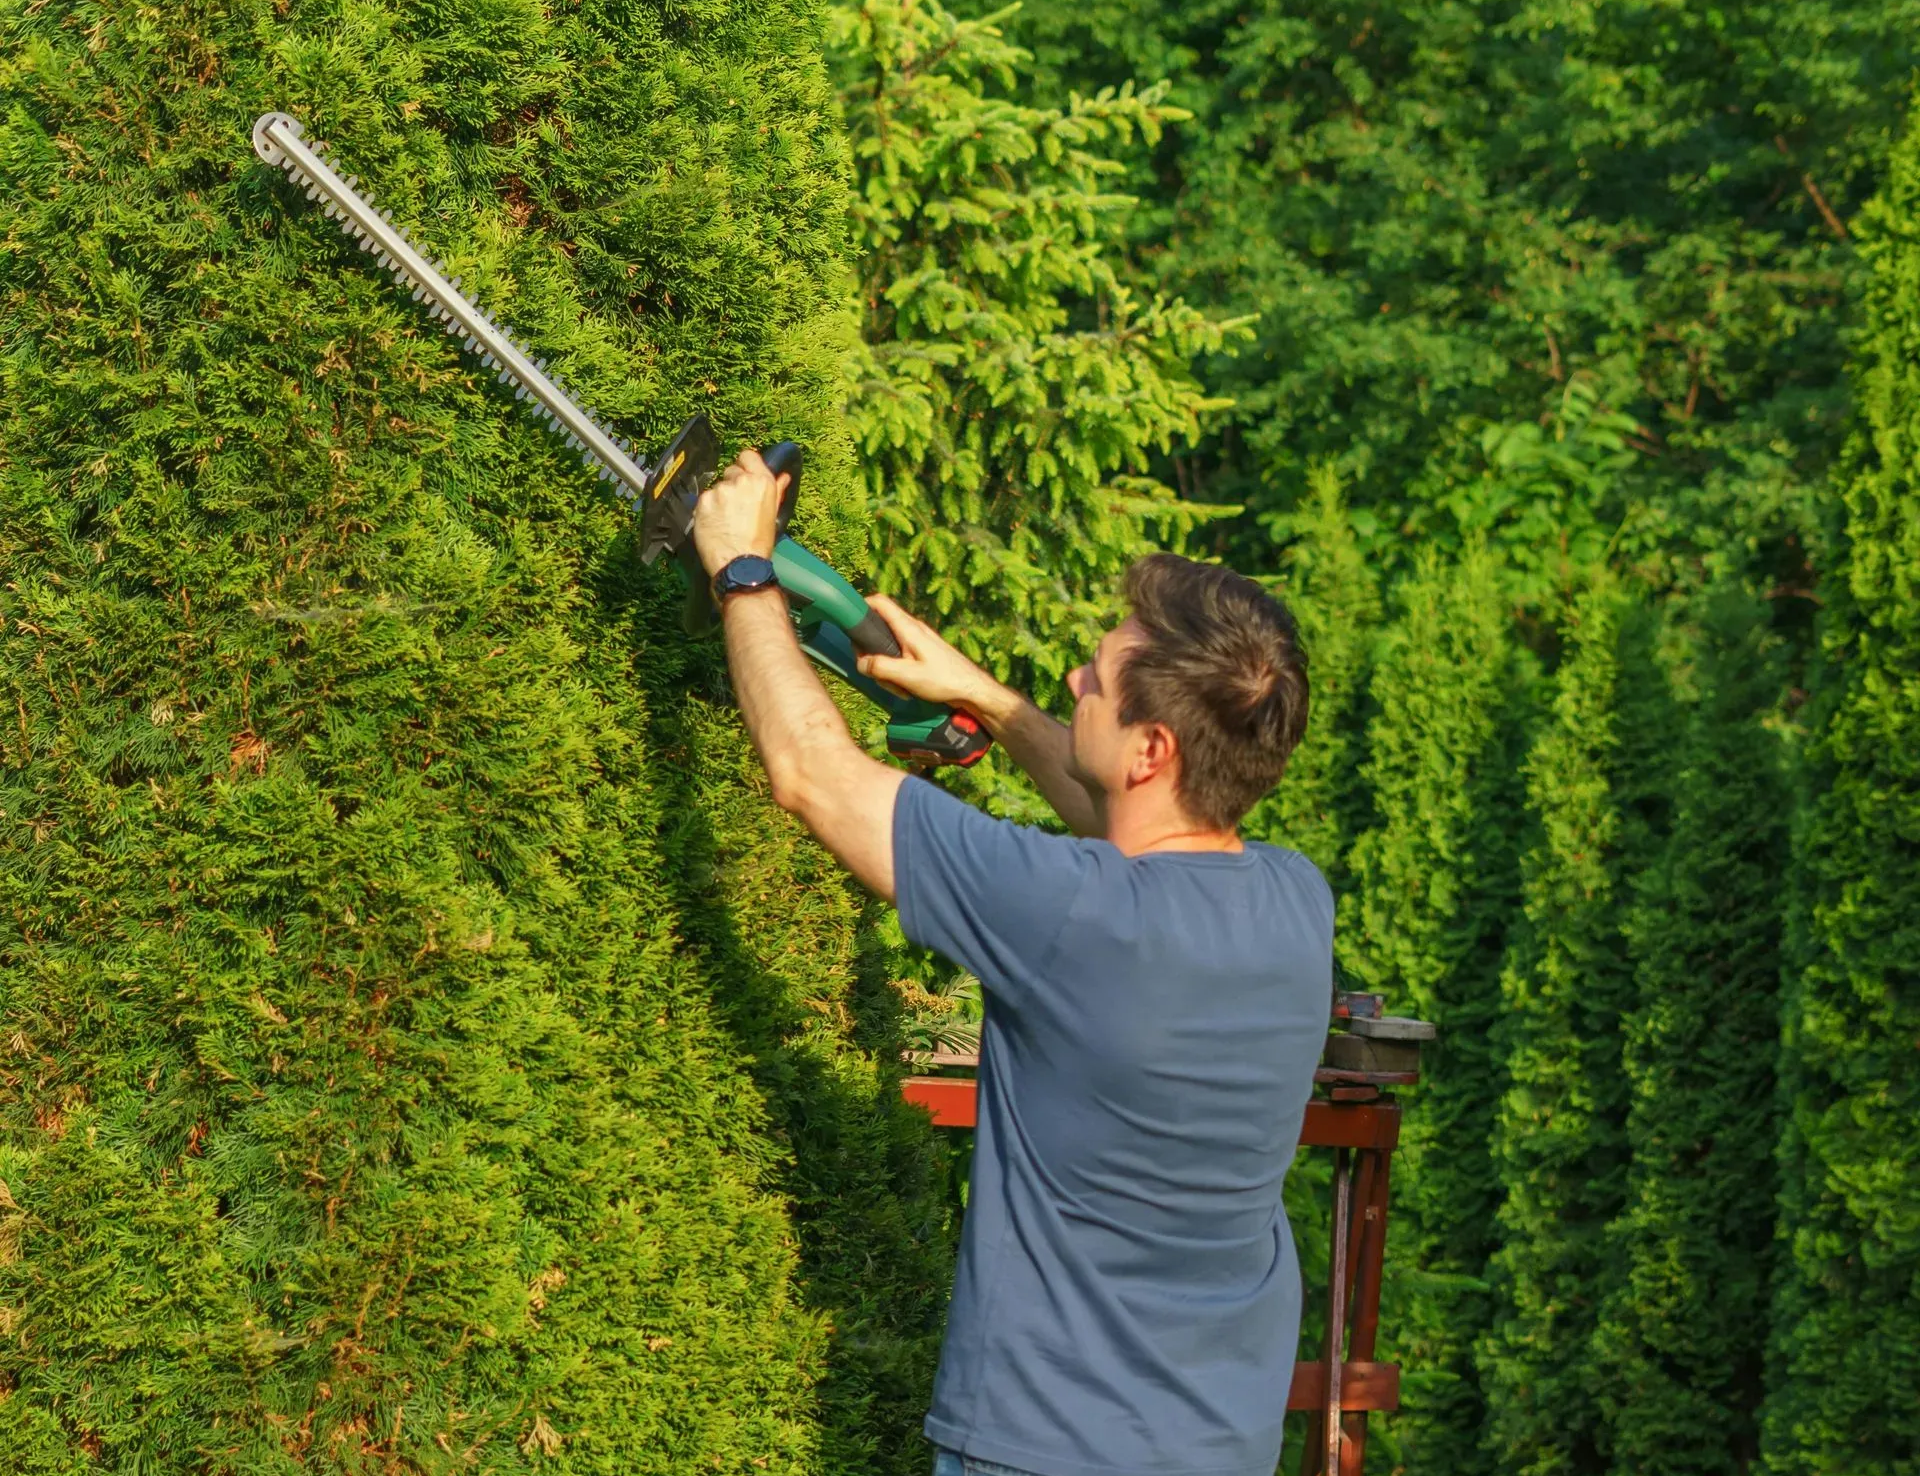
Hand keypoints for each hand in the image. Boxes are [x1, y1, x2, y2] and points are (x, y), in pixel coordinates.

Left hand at [694, 448, 790, 578]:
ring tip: (725, 520)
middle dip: (732, 485)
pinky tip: (715, 524)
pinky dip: (707, 509)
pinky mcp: (704, 501)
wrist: (739, 564)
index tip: (743, 476)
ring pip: (717, 487)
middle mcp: (741, 481)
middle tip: (735, 507)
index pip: (748, 456)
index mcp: (762, 482)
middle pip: (730, 471)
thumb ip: (776, 490)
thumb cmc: (759, 543)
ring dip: (719, 499)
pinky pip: (704, 499)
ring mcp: (721, 490)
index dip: (745, 465)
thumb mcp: (772, 514)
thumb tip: (784, 477)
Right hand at [856, 595, 1008, 719]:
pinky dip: (897, 672)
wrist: (972, 689)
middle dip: (871, 652)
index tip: (849, 622)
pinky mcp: (922, 653)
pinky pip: (899, 656)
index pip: (880, 603)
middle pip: (879, 629)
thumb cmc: (945, 680)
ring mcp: (918, 640)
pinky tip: (906, 689)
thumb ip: (881, 667)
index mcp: (908, 629)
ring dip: (886, 668)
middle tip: (876, 673)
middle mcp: (913, 629)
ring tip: (898, 687)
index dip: (861, 606)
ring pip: (888, 646)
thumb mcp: (908, 676)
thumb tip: (861, 662)